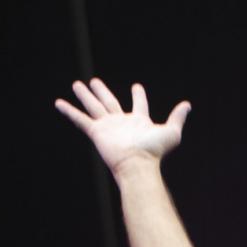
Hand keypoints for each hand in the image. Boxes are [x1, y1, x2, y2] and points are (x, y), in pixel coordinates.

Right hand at [55, 78, 190, 176]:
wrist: (137, 165)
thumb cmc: (154, 152)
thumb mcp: (171, 132)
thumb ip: (177, 118)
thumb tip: (187, 105)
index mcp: (138, 121)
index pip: (139, 104)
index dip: (138, 95)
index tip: (136, 87)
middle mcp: (121, 122)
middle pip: (109, 101)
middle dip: (102, 91)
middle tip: (94, 81)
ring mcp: (108, 127)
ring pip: (94, 106)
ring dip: (85, 95)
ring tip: (76, 84)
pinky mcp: (96, 132)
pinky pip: (80, 120)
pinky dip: (69, 111)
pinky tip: (59, 103)